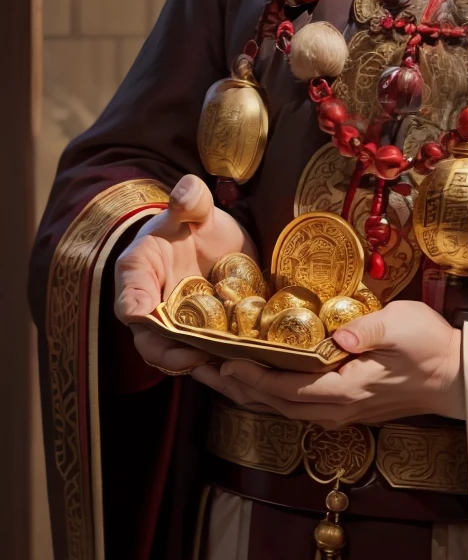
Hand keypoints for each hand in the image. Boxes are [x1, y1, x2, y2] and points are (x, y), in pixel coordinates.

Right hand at [115, 173, 257, 377]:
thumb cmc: (189, 224)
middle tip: (199, 355)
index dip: (134, 308)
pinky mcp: (207, 337)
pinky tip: (248, 365)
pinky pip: (212, 358)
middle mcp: (153, 310)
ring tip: (228, 367)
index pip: (128, 298)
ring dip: (204, 366)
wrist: (209, 241)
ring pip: (184, 358)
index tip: (140, 313)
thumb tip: (185, 193)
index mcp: (139, 275)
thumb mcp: (191, 208)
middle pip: (154, 343)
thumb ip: (189, 200)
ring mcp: (180, 329)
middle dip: (174, 354)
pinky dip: (227, 366)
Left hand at [192, 299, 464, 425]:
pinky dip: (265, 392)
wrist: (455, 377)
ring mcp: (337, 412)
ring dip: (244, 391)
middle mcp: (334, 410)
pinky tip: (252, 377)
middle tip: (196, 365)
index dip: (251, 378)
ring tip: (212, 371)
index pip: (285, 389)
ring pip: (278, 407)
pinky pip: (292, 403)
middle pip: (271, 403)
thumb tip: (340, 337)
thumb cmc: (430, 346)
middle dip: (233, 386)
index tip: (222, 362)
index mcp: (344, 391)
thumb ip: (371, 330)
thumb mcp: (404, 327)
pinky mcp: (341, 407)